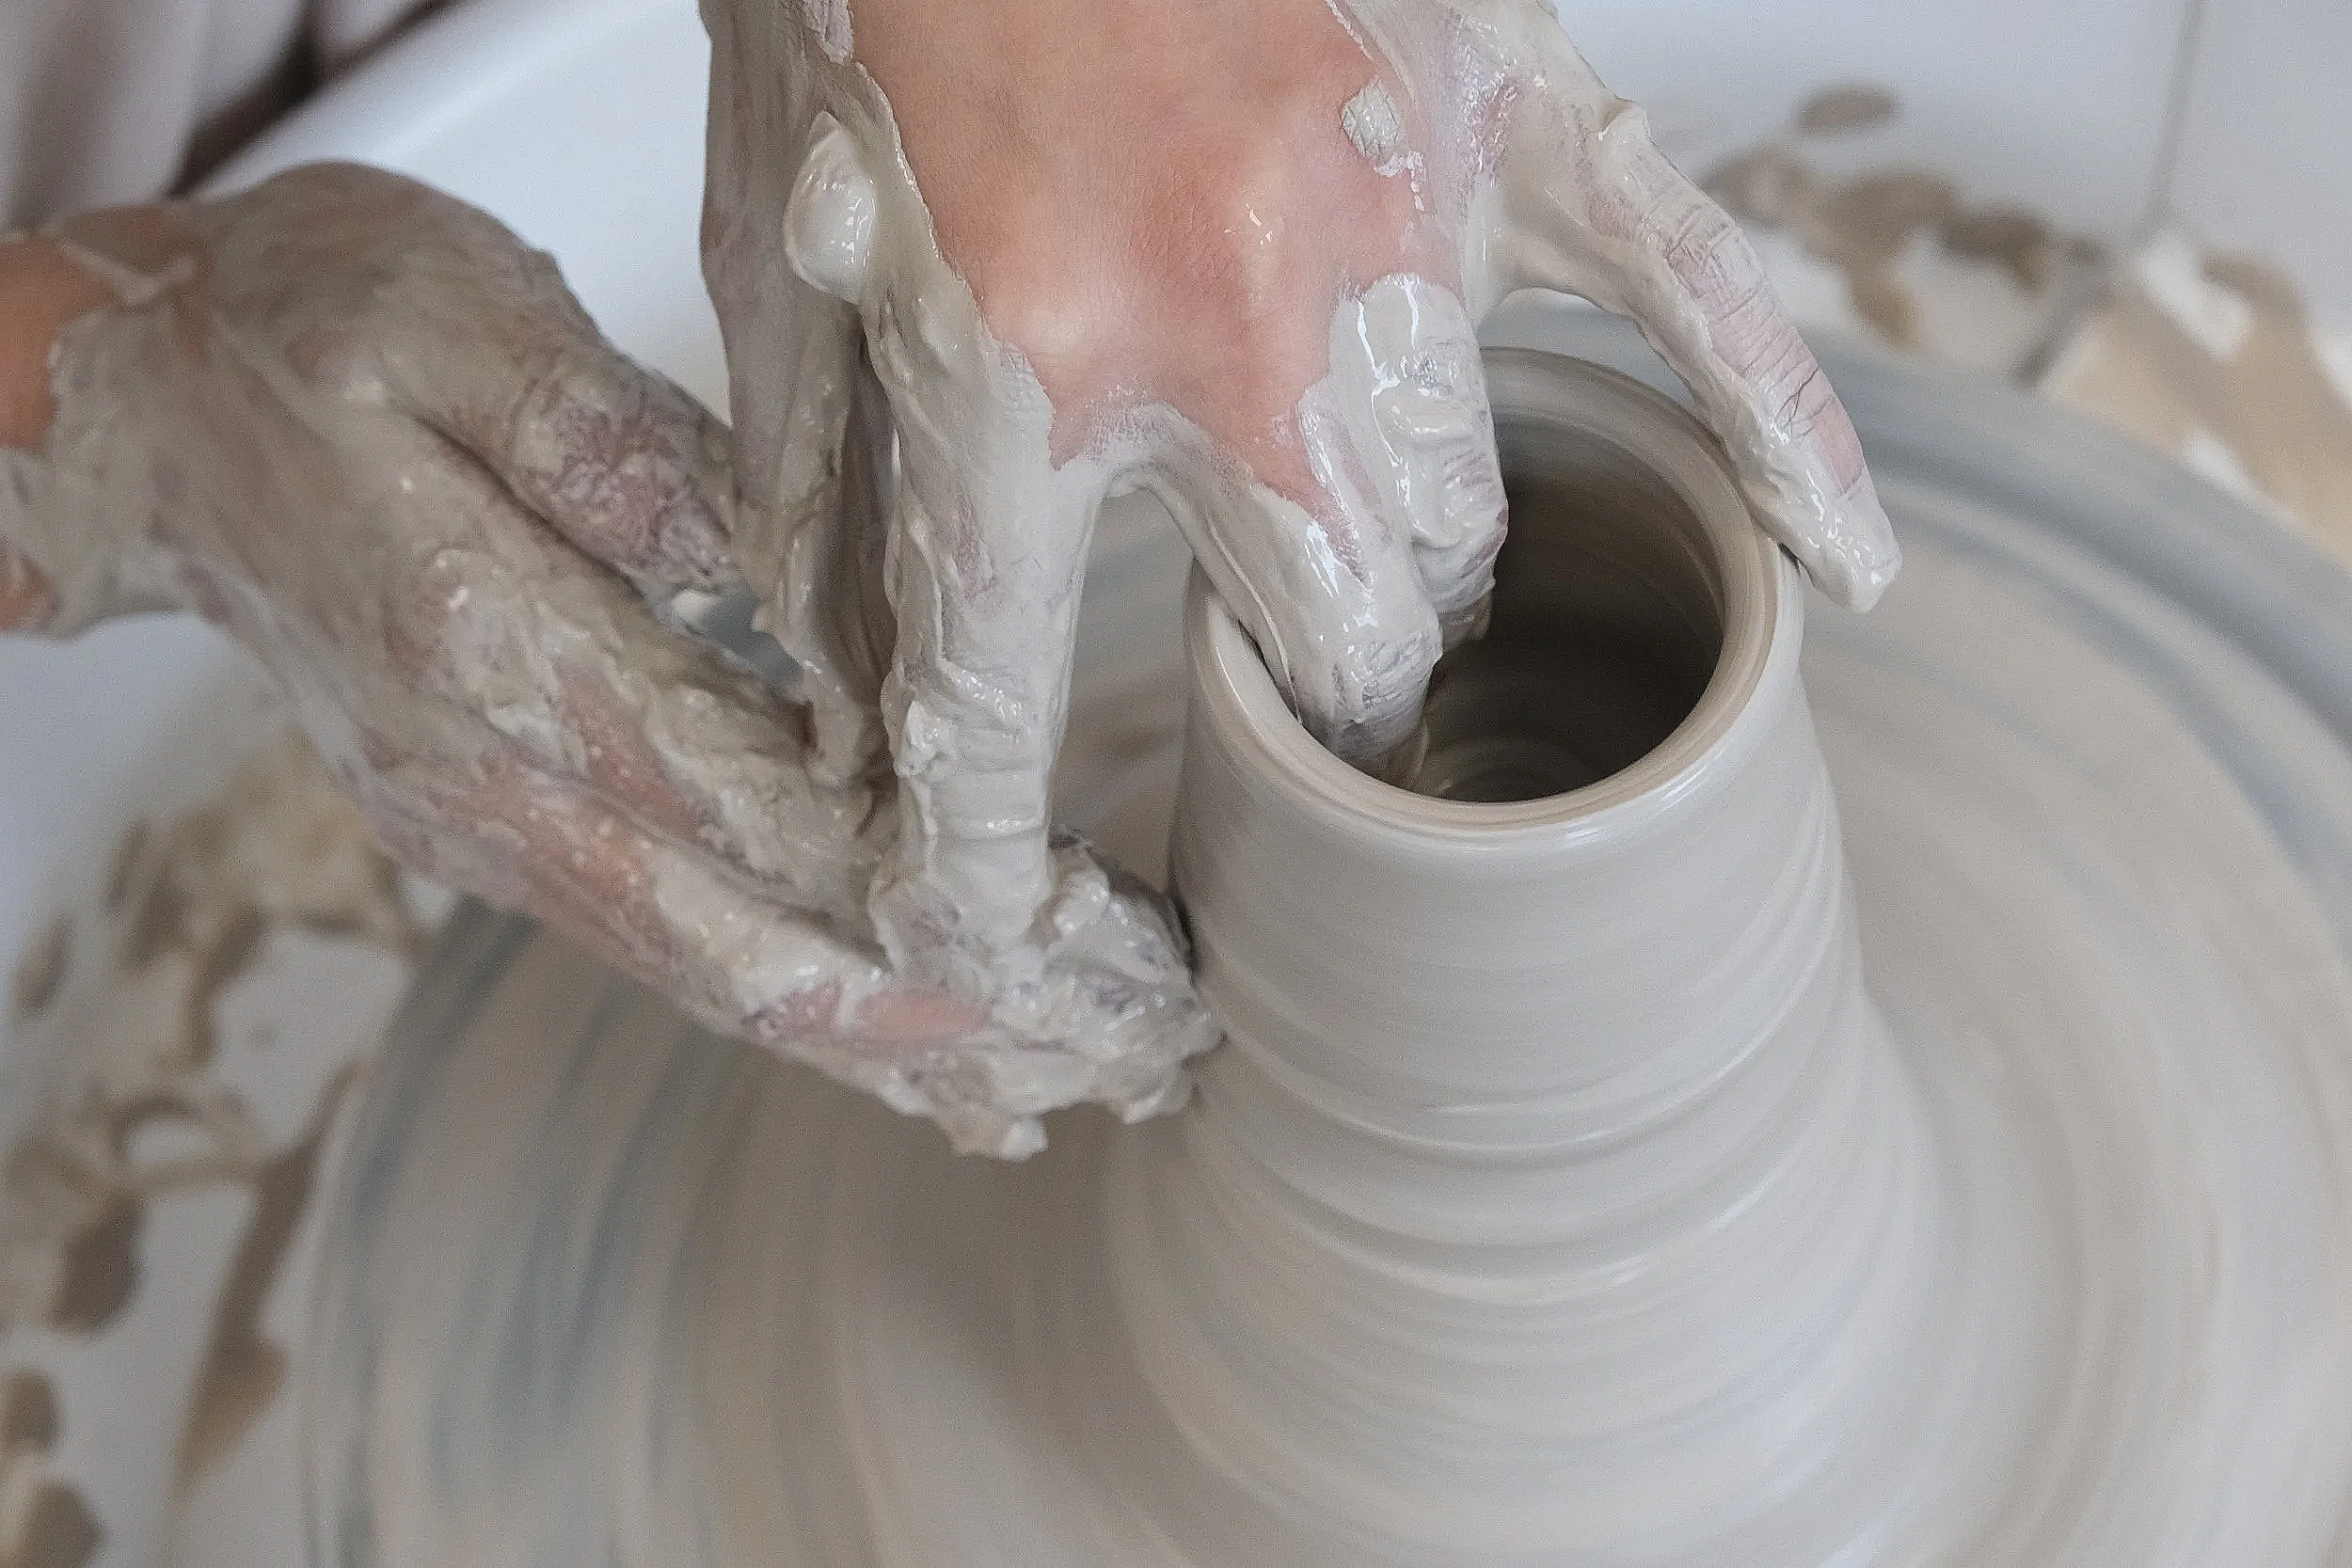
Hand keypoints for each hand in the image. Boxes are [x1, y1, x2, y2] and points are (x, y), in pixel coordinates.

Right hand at [0, 164, 1208, 1155]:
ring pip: (727, 989)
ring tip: (1070, 1090)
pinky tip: (919, 1063)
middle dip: (969, 1018)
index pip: (768, 824)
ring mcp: (499, 835)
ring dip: (906, 1052)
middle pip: (767, 954)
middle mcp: (499, 787)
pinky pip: (680, 960)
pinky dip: (815, 1022)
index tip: (1099, 949)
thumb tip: (807, 614)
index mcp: (502, 652)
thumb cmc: (302, 331)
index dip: (948, 902)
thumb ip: (628, 469)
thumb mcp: (460, 327)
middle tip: (1139, 1055)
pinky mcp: (511, 839)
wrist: (141, 420)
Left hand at [700, 0, 1898, 1028]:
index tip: (991, 951)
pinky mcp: (1506, 109)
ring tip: (1386, 558)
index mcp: (1018, 357)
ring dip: (1428, 572)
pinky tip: (1847, 568)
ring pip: (1483, 521)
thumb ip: (809, 488)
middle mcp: (1233, 322)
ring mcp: (1400, 220)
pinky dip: (1783, 439)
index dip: (984, 869)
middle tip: (1292, 715)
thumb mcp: (778, 238)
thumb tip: (843, 691)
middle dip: (1324, 718)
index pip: (1008, 705)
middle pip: (1355, 656)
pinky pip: (1699, 298)